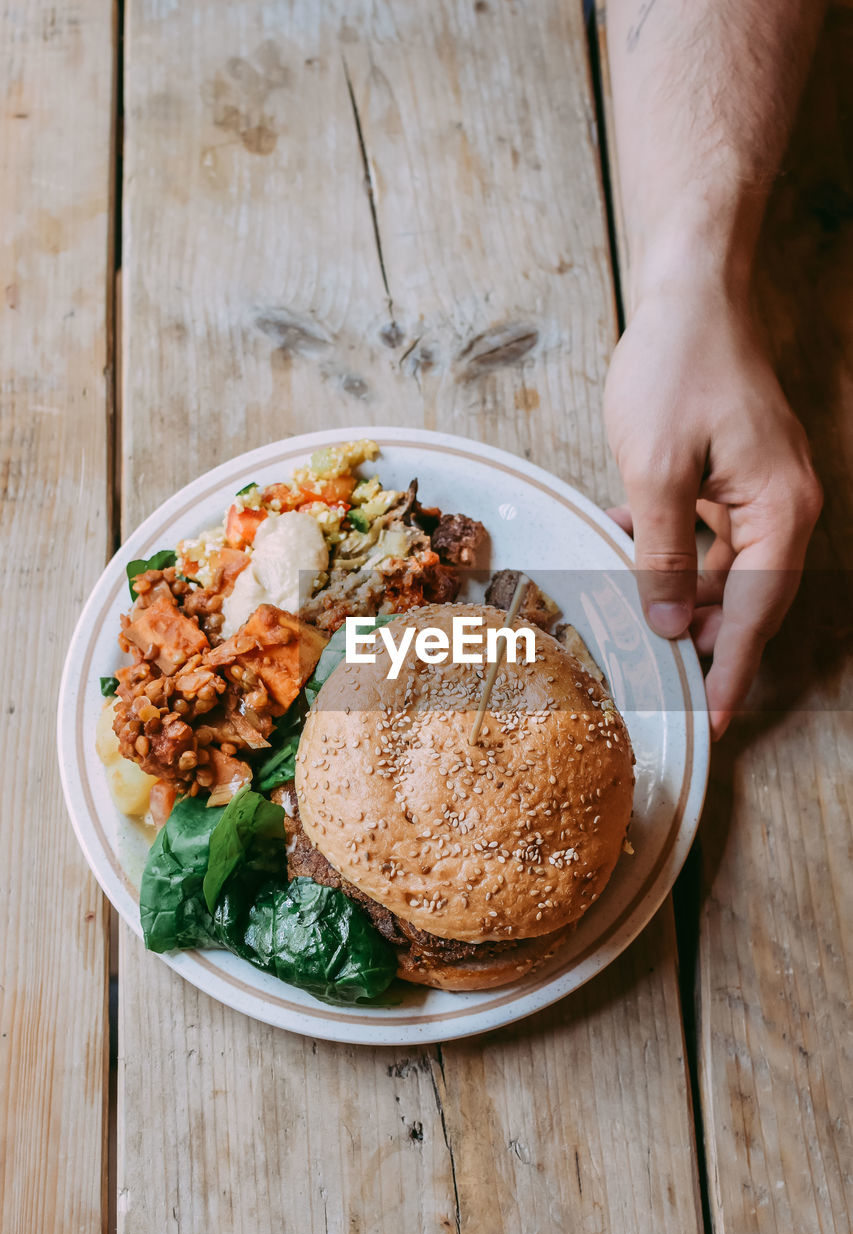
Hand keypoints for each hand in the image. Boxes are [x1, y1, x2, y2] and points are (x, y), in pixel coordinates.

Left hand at [603, 281, 821, 739]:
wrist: (689, 292)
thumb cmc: (678, 367)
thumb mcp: (656, 469)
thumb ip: (662, 553)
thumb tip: (669, 622)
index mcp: (780, 510)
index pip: (757, 613)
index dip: (731, 671)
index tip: (710, 721)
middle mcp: (782, 507)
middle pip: (744, 598)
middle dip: (696, 634)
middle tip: (651, 672)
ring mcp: (759, 492)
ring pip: (720, 568)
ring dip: (672, 588)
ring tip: (621, 600)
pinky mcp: (734, 476)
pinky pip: (705, 533)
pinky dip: (667, 546)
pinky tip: (624, 540)